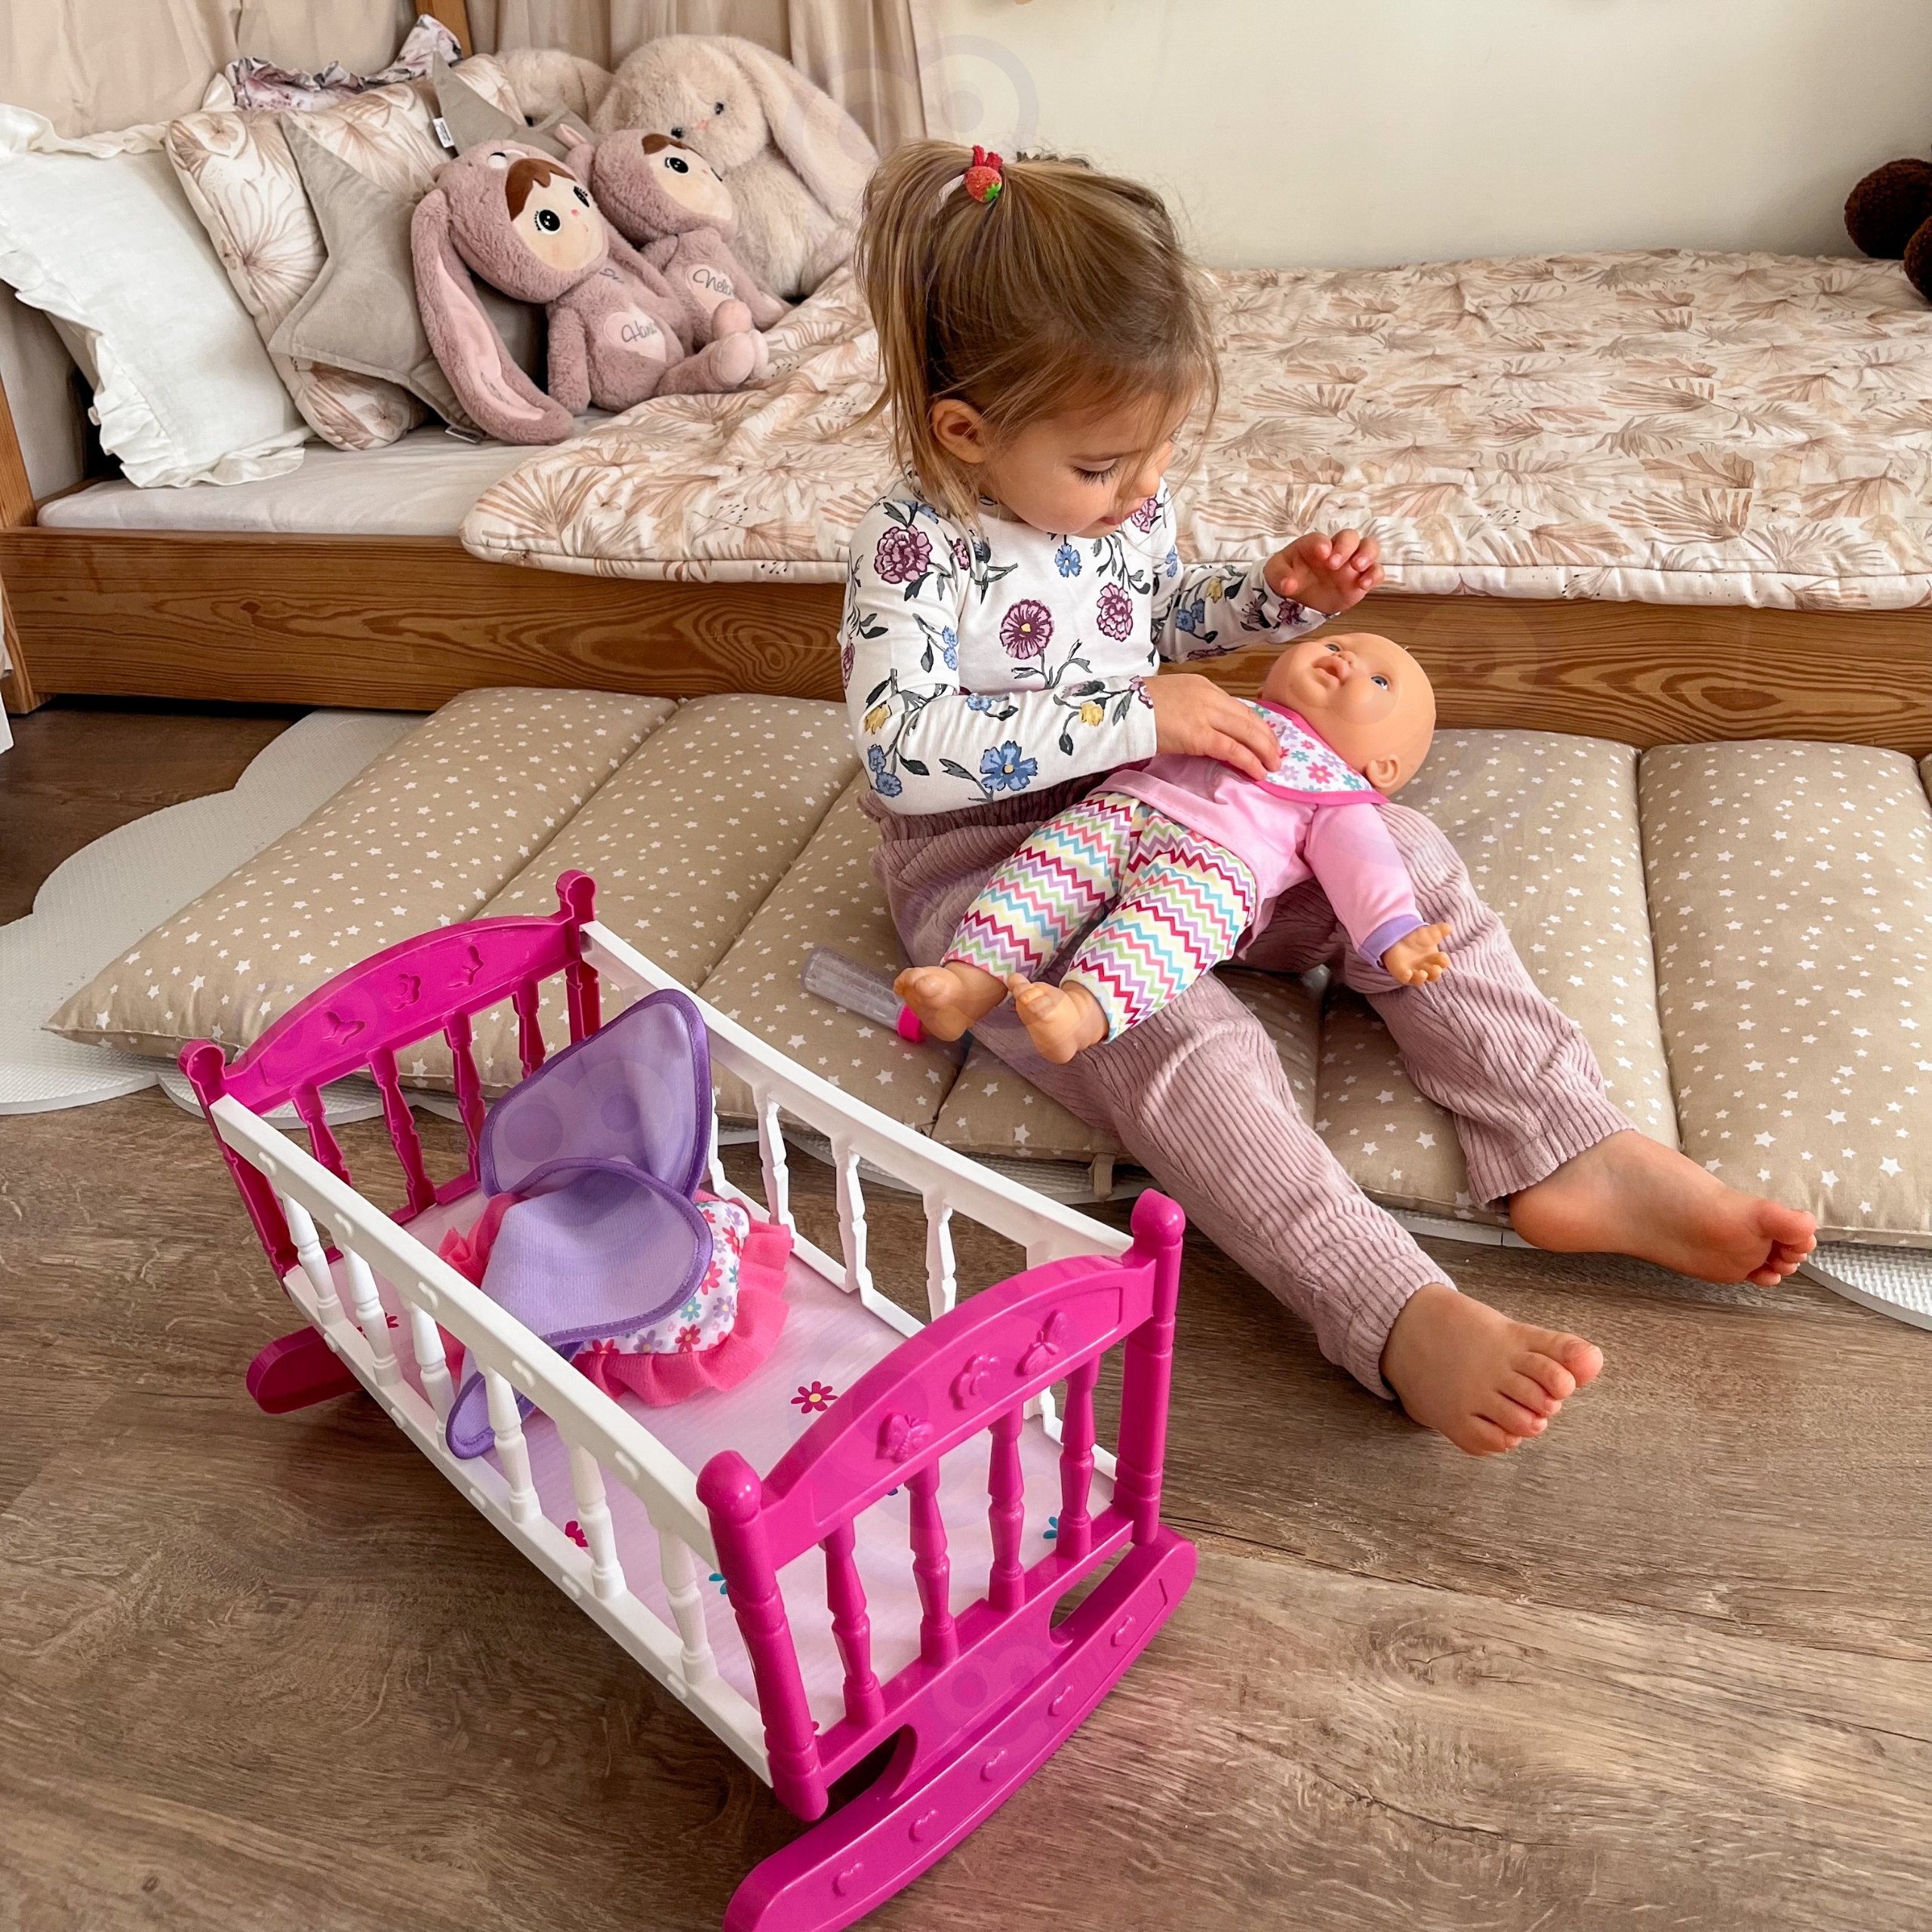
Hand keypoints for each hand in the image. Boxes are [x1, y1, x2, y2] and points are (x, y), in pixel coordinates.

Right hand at [1146, 673, 1280, 780]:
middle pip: (1249, 718)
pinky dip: (1249, 761)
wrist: (1119, 710)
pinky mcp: (1200, 735)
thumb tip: (1197, 728)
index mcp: (1202, 686)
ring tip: (1273, 766)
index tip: (1263, 736)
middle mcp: (1209, 697)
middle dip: (1266, 737)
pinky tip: (1258, 772)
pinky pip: (1233, 750)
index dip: (1253, 724)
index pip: (1236, 706)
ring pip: (1247, 732)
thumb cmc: (1135, 707)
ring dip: (1264, 750)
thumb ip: (1188, 709)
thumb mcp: (1168, 699)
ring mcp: (1206, 715)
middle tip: (1276, 754)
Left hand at [1264, 529, 1383, 614]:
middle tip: (1335, 564)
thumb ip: (1280, 577)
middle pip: (1350, 536)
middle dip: (1345, 547)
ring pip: (1369, 547)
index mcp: (1314, 545)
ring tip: (1357, 567)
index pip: (1320, 539)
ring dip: (1367, 554)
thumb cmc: (1290, 576)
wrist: (1301, 597)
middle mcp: (1336, 550)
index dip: (1322, 543)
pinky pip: (1376, 572)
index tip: (1322, 553)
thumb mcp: (1276, 574)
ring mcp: (1351, 564)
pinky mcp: (1360, 580)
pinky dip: (1374, 575)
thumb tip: (1288, 585)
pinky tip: (1364, 585)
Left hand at [1382, 921, 1451, 984]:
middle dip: (1435, 972)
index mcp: (1435, 959)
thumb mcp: (1429, 933)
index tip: (1442, 956)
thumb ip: (1440, 930)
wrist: (1399, 939)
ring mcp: (1414, 972)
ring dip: (1422, 977)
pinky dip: (1406, 977)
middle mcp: (1426, 968)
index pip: (1443, 963)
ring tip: (1423, 973)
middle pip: (1433, 974)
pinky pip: (1405, 978)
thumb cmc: (1418, 939)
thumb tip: (1449, 927)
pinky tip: (1407, 973)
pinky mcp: (1402, 973)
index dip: (1443, 961)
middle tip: (1436, 968)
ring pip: (1420, 979)